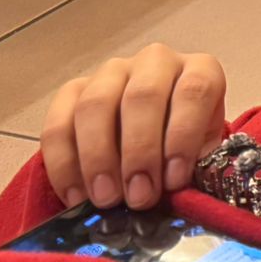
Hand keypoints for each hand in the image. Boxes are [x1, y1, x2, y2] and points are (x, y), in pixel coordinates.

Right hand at [39, 44, 226, 211]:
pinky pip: (58, 122)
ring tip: (106, 199)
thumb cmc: (185, 149)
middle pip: (143, 96)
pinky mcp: (73, 91)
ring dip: (98, 157)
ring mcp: (111, 73)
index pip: (194, 91)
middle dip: (139, 152)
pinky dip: (63, 163)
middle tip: (138, 197)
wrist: (154, 141)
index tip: (174, 180)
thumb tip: (179, 193)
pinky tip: (75, 196)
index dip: (184, 135)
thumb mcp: (202, 154)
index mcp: (199, 70)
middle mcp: (155, 62)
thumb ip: (196, 166)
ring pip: (96, 104)